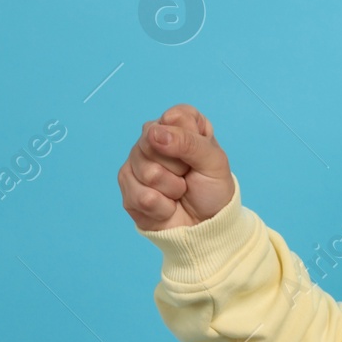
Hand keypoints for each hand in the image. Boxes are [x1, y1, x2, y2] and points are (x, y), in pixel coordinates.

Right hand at [118, 104, 235, 230]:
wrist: (206, 226)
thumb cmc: (212, 189)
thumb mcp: (214, 162)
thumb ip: (189, 142)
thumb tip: (155, 133)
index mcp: (178, 126)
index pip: (176, 116)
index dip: (190, 138)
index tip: (200, 154)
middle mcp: (152, 139)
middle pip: (153, 142)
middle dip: (179, 166)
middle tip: (188, 175)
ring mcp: (136, 163)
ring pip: (148, 173)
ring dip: (172, 189)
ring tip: (179, 191)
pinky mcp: (127, 188)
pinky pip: (143, 197)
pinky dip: (164, 207)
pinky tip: (167, 206)